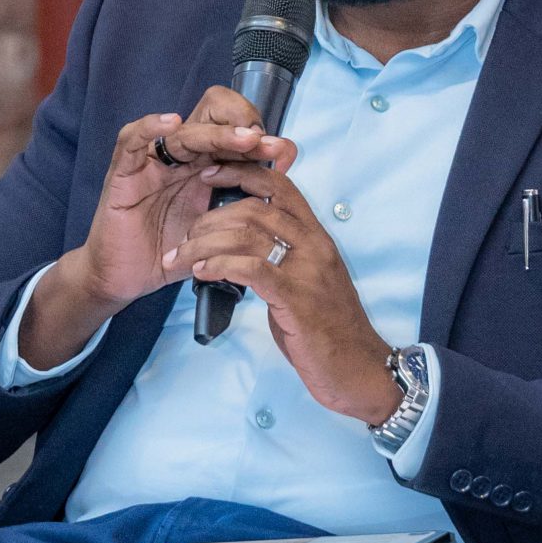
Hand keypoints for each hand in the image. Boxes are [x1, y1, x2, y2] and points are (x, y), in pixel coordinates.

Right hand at [18, 87, 297, 365]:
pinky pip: (131, 140)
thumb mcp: (215, 230)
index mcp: (203, 165)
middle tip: (265, 143)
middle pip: (210, 116)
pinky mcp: (124, 173)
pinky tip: (172, 122)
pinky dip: (149, 127)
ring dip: (216, 132)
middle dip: (243, 124)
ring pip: (183, 130)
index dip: (259, 134)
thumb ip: (243, 209)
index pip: (232, 127)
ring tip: (244, 138)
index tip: (283, 154)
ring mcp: (151, 162)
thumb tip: (284, 192)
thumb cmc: (167, 253)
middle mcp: (179, 157)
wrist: (125, 279)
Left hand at [168, 158, 403, 425]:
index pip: (279, 185)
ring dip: (204, 243)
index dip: (241, 172)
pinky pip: (251, 268)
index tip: (209, 175)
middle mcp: (314, 245)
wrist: (359, 370)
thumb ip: (280, 260)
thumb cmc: (328, 331)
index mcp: (316, 237)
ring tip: (182, 257)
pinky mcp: (296, 298)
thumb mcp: (306, 283)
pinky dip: (219, 265)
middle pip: (254, 208)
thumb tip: (239, 251)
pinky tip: (200, 272)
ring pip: (246, 235)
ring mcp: (307, 271)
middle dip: (210, 217)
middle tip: (185, 236)